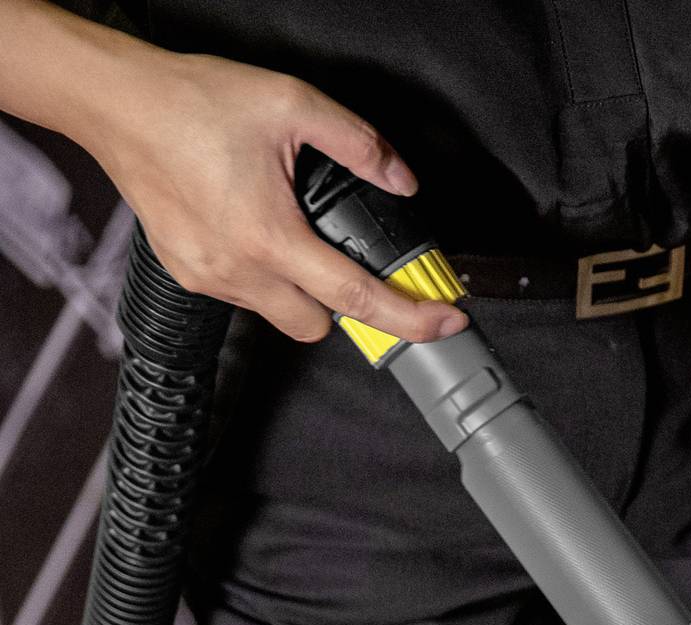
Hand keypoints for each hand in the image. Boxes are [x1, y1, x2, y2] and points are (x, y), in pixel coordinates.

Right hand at [79, 36, 464, 346]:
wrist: (116, 104)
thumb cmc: (189, 101)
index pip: (357, 297)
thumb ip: (357, 142)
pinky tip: (250, 227)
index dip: (410, 318)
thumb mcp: (289, 102)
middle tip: (347, 261)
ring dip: (299, 288)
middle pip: (318, 327)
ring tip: (288, 230)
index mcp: (270, 236)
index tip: (444, 321)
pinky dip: (262, 275)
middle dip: (342, 305)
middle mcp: (238, 270)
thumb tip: (398, 177)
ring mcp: (209, 278)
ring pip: (279, 314)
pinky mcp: (188, 275)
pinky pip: (243, 296)